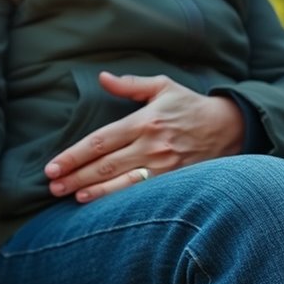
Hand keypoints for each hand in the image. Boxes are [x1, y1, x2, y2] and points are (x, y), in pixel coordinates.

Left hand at [45, 73, 243, 201]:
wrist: (232, 128)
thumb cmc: (190, 106)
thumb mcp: (162, 87)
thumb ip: (129, 85)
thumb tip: (102, 78)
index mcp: (144, 121)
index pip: (100, 141)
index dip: (74, 155)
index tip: (53, 165)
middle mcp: (151, 145)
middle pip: (105, 164)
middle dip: (75, 176)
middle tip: (51, 184)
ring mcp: (164, 167)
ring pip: (120, 183)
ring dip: (91, 191)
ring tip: (67, 195)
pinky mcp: (174, 182)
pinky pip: (141, 194)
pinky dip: (117, 200)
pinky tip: (97, 205)